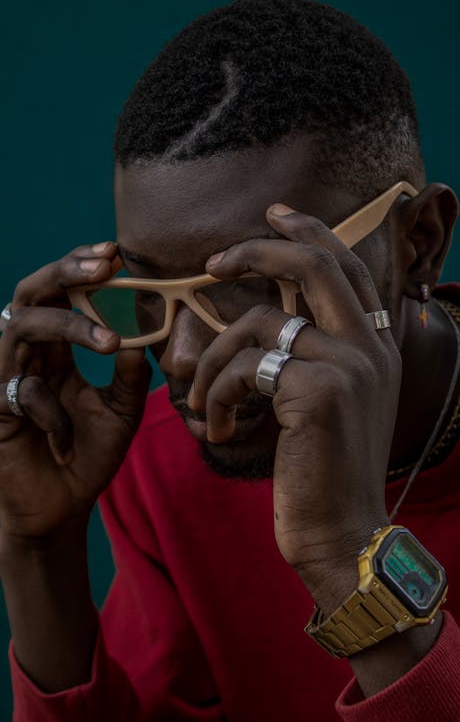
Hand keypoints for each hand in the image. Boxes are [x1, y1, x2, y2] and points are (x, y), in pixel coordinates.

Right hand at [0, 242, 150, 540]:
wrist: (61, 509)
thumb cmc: (88, 457)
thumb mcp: (122, 413)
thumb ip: (131, 378)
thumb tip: (143, 341)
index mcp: (56, 352)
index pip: (59, 295)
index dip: (80, 269)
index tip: (115, 254)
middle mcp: (28, 358)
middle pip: (30, 293)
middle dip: (64, 272)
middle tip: (103, 266)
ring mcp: (6, 381)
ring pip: (20, 327)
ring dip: (67, 326)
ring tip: (110, 342)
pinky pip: (22, 395)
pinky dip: (53, 417)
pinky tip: (66, 446)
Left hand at [189, 206, 400, 611]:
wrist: (343, 534)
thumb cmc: (324, 472)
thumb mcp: (328, 404)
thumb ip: (313, 356)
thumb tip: (266, 321)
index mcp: (379, 346)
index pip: (348, 268)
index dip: (311, 233)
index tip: (276, 214)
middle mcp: (372, 347)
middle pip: (314, 266)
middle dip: (258, 251)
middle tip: (212, 261)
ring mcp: (349, 365)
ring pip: (257, 326)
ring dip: (213, 361)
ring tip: (204, 401)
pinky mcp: (317, 391)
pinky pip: (244, 368)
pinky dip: (217, 394)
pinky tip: (217, 428)